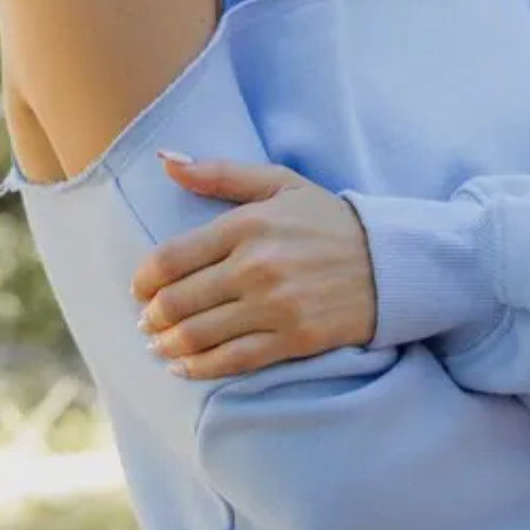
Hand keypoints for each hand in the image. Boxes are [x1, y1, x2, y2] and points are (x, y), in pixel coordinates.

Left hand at [131, 153, 377, 378]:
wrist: (390, 262)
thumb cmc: (328, 221)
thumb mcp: (279, 183)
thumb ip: (220, 173)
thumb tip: (165, 161)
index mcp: (247, 225)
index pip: (171, 258)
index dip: (144, 280)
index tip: (139, 289)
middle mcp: (256, 266)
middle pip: (179, 301)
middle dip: (152, 316)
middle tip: (147, 322)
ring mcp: (275, 306)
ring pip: (200, 334)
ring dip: (168, 344)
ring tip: (159, 345)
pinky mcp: (294, 339)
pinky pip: (233, 360)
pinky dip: (200, 368)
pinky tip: (184, 368)